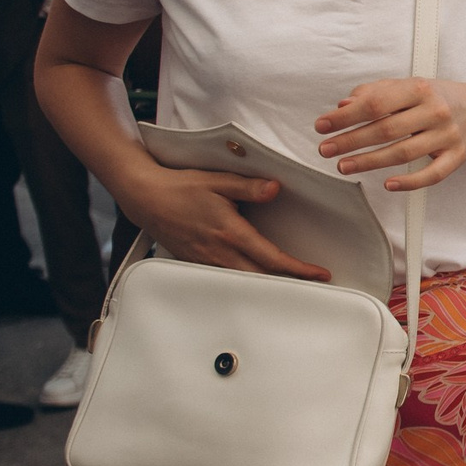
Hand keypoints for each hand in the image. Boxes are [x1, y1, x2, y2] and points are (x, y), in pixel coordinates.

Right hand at [120, 166, 329, 278]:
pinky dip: (245, 282)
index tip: (319, 274)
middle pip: (262, 279)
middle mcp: (219, 252)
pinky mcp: (196, 263)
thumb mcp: (218, 181)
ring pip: (244, 282)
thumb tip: (275, 189)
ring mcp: (207, 261)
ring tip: (290, 284)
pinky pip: (225, 279)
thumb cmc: (179, 188)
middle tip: (313, 285)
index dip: (299, 270)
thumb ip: (250, 187)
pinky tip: (255, 279)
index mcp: (230, 234)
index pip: (272, 259)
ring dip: (268, 285)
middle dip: (289, 284)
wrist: (145, 198)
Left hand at [317, 77, 465, 191]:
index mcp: (419, 89)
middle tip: (326, 149)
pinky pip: (432, 175)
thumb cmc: (431, 99)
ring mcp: (447, 136)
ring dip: (369, 162)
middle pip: (386, 129)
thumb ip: (373, 93)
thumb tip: (344, 105)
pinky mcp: (455, 157)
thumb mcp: (404, 86)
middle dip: (351, 141)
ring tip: (344, 166)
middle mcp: (435, 111)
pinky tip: (388, 184)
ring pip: (403, 153)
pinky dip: (409, 182)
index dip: (346, 117)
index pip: (376, 103)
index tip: (323, 126)